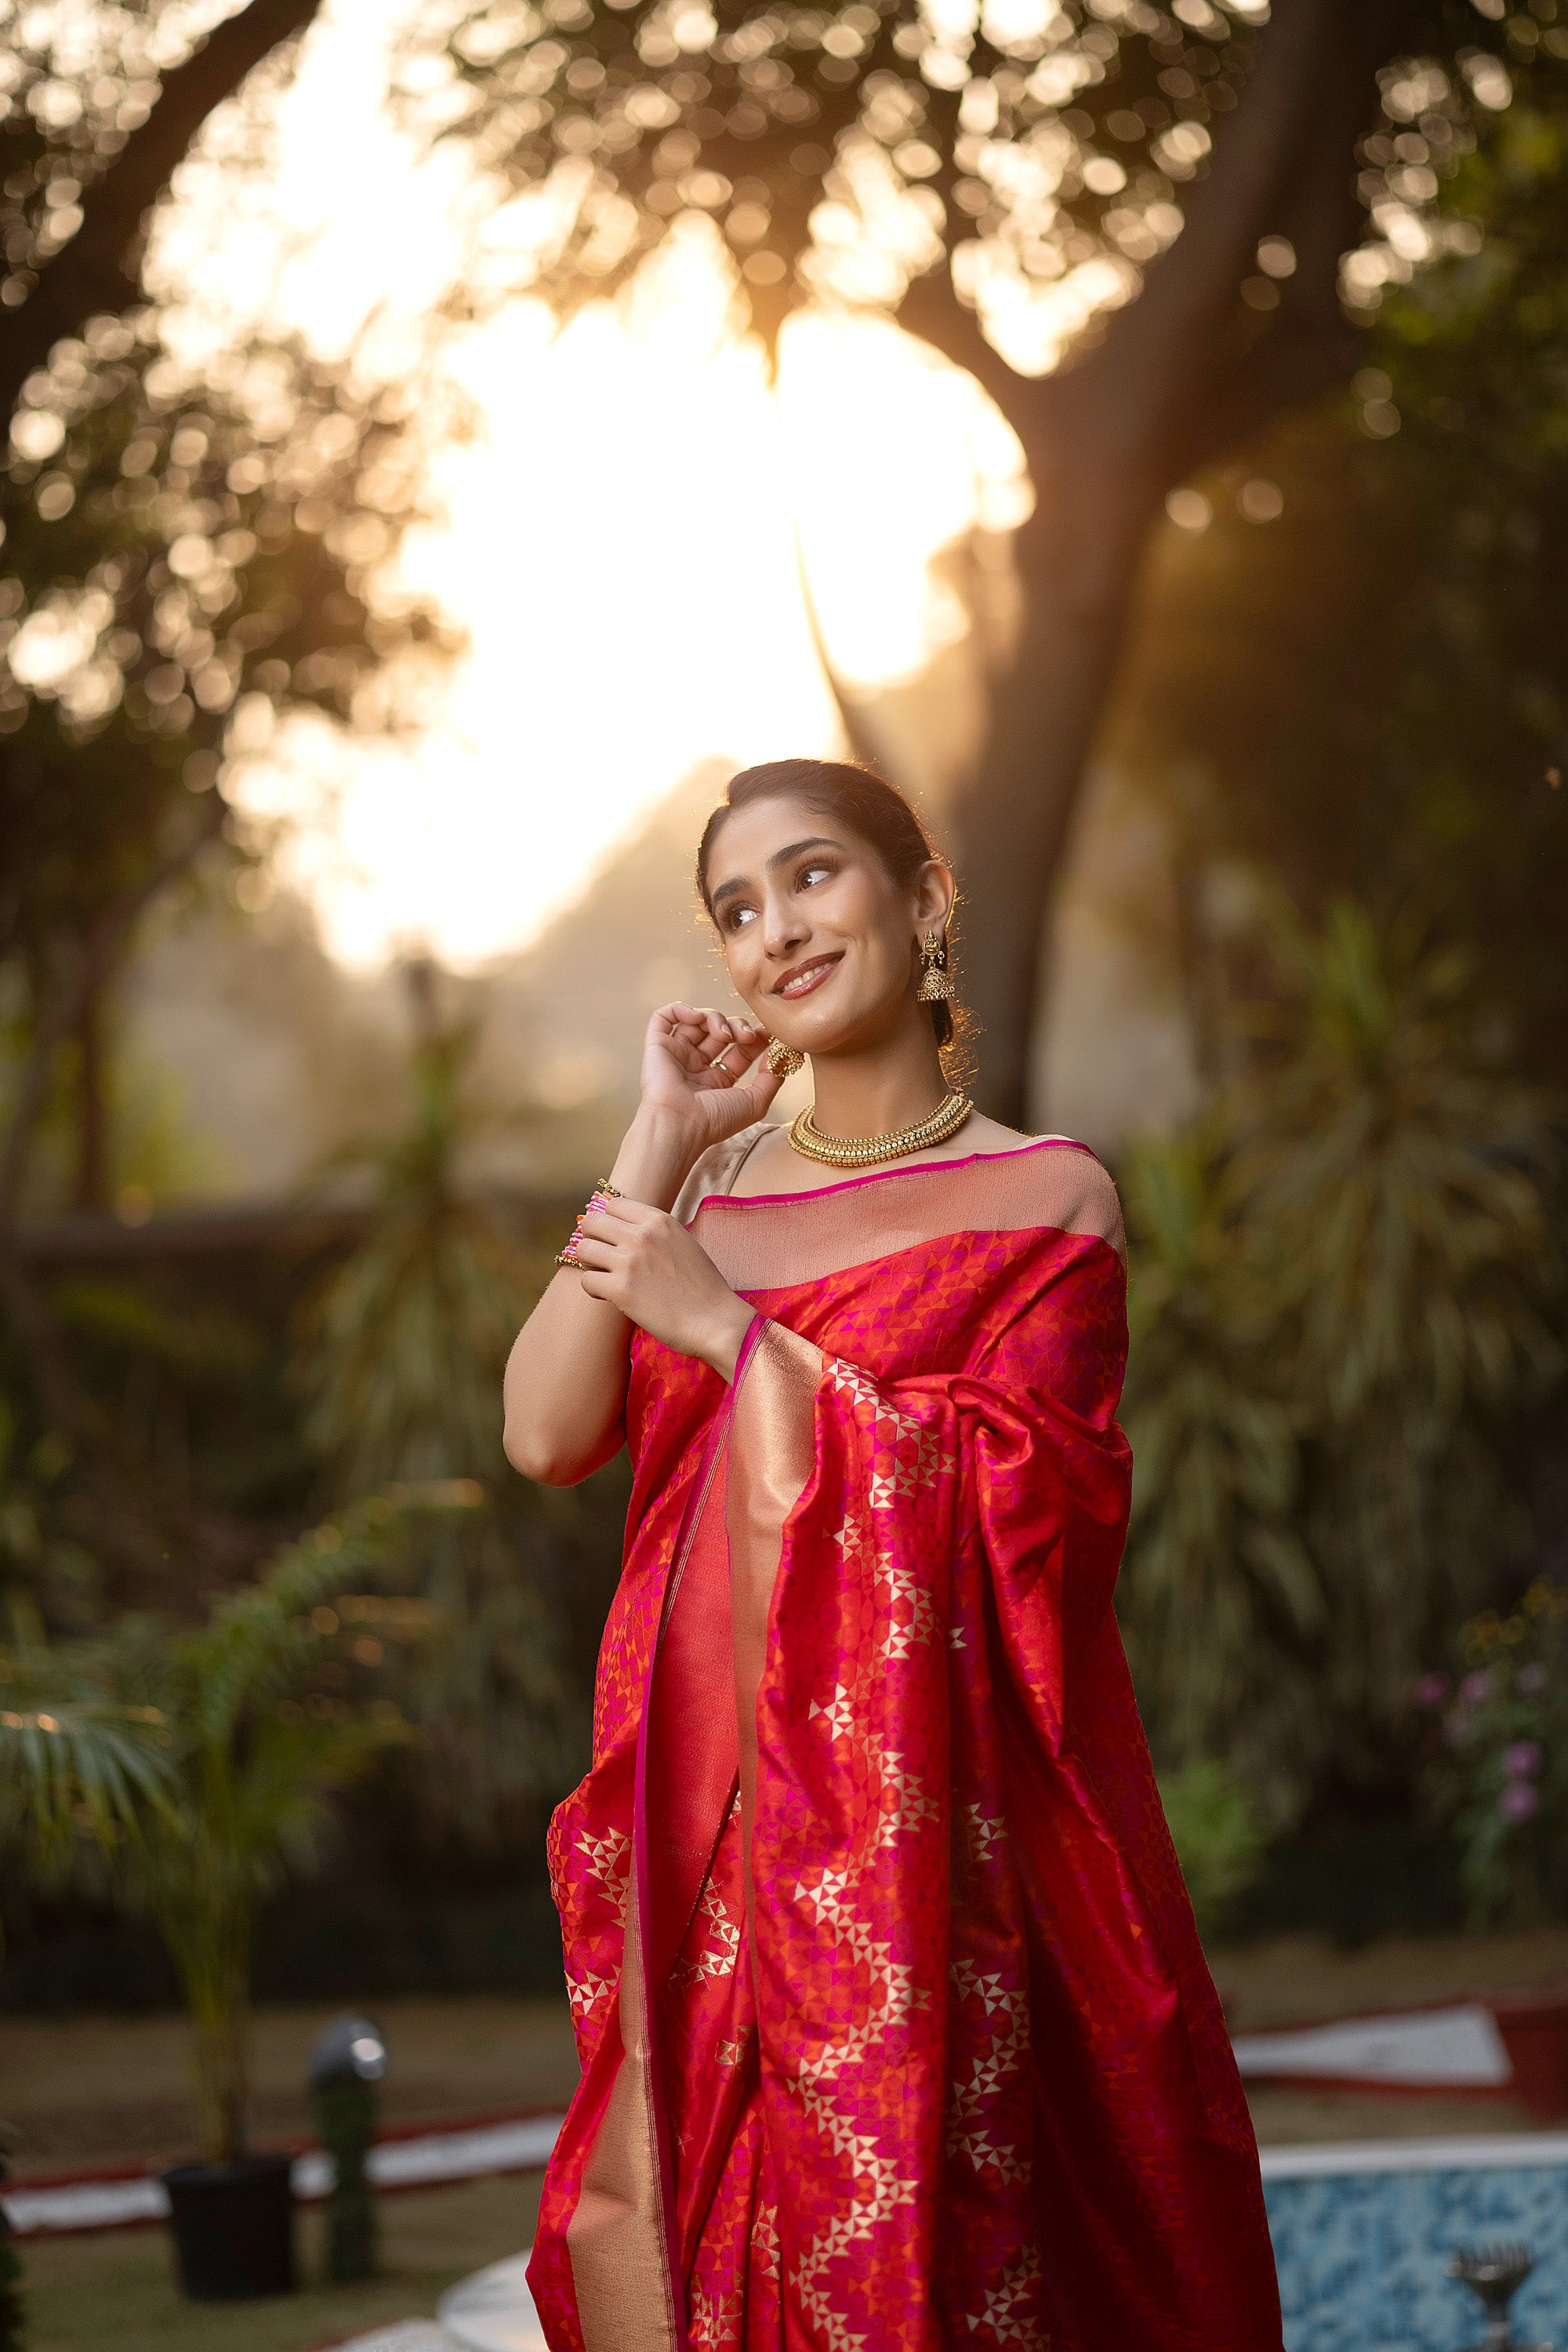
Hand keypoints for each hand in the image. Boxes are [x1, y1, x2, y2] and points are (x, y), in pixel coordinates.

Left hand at [570, 1195, 755, 1377]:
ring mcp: (630, 1261)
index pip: (612, 1204)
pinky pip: (586, 1281)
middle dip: (592, 1239)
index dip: (607, 1222)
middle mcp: (642, 1235)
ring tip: (604, 1276)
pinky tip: (609, 1296)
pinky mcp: (621, 1289)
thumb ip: (654, 1232)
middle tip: (601, 1257)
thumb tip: (621, 1230)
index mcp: (659, 1220)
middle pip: (592, 1222)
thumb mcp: (682, 1243)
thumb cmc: (702, 1287)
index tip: (610, 1237)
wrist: (716, 1321)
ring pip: (582, 1249)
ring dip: (589, 1264)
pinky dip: (593, 1289)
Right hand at [637, 1002, 781, 1156]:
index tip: (768, 1033)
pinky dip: (682, 1009)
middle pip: (721, 1032)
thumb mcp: (756, 1101)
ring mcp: (677, 1055)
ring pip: (698, 1021)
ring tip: (724, 1034)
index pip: (739, 1049)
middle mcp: (696, 1067)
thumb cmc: (716, 1120)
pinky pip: (665, 1017)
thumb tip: (784, 1054)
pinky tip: (697, 1018)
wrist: (680, 1124)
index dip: (754, 1037)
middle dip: (738, 1027)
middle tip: (747, 1035)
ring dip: (716, 1019)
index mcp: (717, 1081)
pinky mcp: (657, 1045)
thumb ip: (772, 1077)